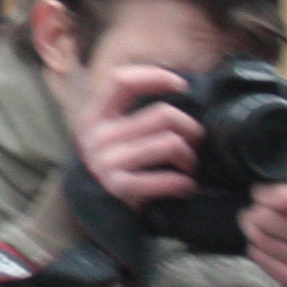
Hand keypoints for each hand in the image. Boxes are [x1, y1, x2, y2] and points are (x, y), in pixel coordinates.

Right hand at [75, 67, 202, 211]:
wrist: (92, 210)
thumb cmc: (111, 162)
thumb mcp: (107, 131)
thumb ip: (127, 109)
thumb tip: (175, 81)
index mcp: (94, 116)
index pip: (122, 80)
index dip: (155, 76)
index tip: (180, 84)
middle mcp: (98, 136)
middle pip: (163, 114)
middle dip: (190, 127)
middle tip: (194, 140)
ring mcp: (108, 162)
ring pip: (172, 144)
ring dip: (190, 157)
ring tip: (189, 166)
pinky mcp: (121, 187)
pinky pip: (166, 179)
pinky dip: (183, 183)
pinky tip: (186, 186)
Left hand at [241, 181, 286, 286]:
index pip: (286, 199)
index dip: (265, 193)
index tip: (259, 190)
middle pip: (270, 222)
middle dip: (254, 211)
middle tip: (252, 208)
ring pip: (264, 243)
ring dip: (251, 230)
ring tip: (251, 222)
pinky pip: (266, 264)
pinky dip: (257, 252)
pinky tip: (259, 242)